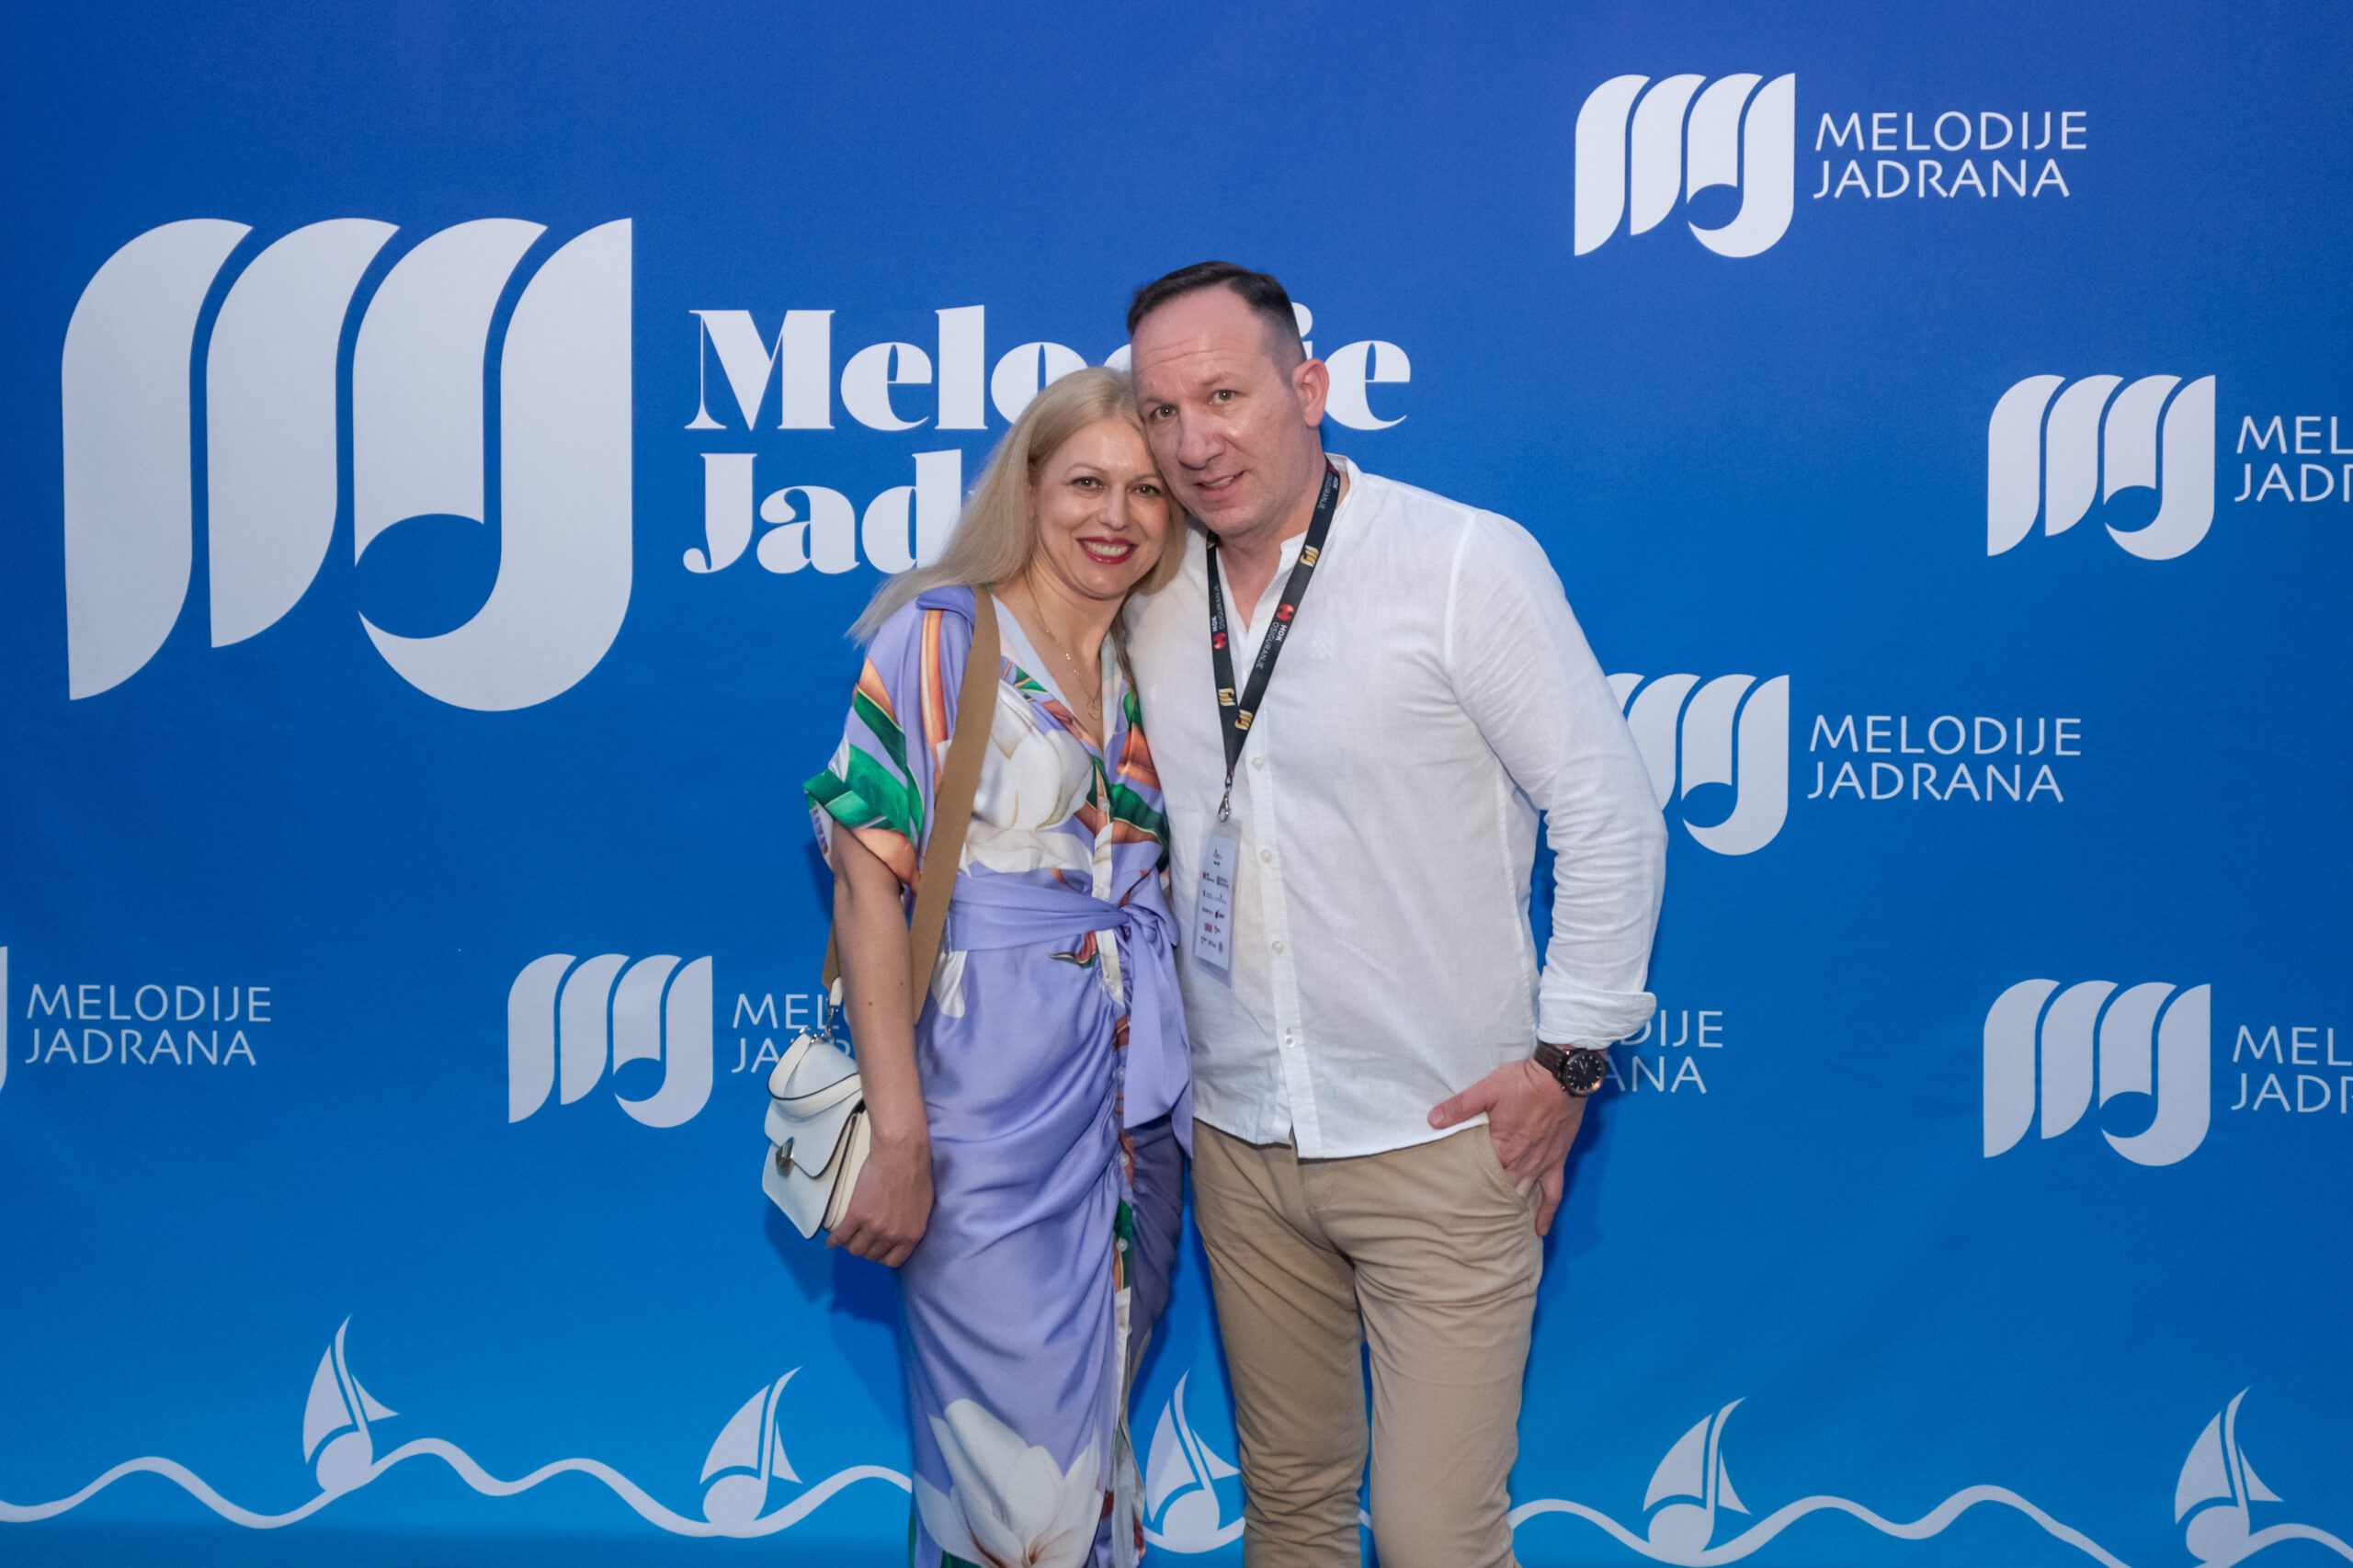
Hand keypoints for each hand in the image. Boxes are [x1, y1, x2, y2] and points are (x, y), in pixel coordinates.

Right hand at [828, 1126, 933, 1266]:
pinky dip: (834, 1241)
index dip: (882, 1257)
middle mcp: (892, 1235)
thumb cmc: (915, 1173)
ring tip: (847, 1238)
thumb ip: (911, 1224)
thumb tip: (903, 1231)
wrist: (901, 1154)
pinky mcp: (856, 1215)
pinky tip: (831, 1242)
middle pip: (872, 1255)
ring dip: (850, 1245)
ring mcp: (873, 1227)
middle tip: (861, 1239)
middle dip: (866, 1249)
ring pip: (855, 1248)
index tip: (877, 1251)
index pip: (893, 1260)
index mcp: (911, 1235)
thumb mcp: (922, 1207)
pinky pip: (841, 1236)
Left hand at [1428, 1057, 1587, 1236]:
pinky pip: (1554, 1193)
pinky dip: (1547, 1213)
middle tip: (1470, 1216)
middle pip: (1501, 1189)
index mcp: (1503, 1148)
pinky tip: (1539, 1229)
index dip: (1467, 1185)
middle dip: (1486, 1201)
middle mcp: (1522, 1162)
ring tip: (1495, 1225)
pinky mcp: (1557, 1162)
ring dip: (1510, 1209)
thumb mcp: (1486, 1089)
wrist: (1563, 1077)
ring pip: (1523, 1195)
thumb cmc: (1524, 1082)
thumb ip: (1460, 1107)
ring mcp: (1541, 1164)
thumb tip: (1433, 1120)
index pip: (1480, 1175)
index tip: (1453, 1196)